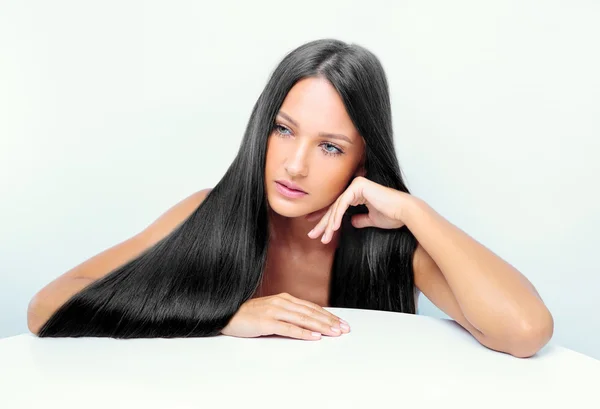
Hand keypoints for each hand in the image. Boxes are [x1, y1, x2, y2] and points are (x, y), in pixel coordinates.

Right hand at [220, 292, 350, 339]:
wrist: (228, 315)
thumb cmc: (250, 316)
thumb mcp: (273, 311)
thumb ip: (289, 314)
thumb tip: (309, 322)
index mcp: (285, 298)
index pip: (312, 307)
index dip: (328, 315)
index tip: (341, 322)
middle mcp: (282, 302)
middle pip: (311, 312)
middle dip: (330, 321)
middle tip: (344, 329)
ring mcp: (275, 311)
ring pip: (303, 319)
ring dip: (321, 326)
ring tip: (334, 332)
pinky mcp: (267, 322)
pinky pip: (289, 328)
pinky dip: (303, 332)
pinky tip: (314, 337)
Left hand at [308, 176, 408, 243]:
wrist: (404, 212)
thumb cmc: (392, 215)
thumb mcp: (372, 220)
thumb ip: (361, 220)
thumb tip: (352, 223)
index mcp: (358, 193)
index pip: (337, 207)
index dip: (326, 219)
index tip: (316, 230)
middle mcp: (355, 186)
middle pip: (334, 207)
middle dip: (323, 223)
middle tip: (313, 235)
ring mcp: (356, 184)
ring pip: (337, 206)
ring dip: (329, 224)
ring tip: (323, 237)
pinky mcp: (358, 186)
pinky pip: (343, 204)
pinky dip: (337, 216)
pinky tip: (333, 228)